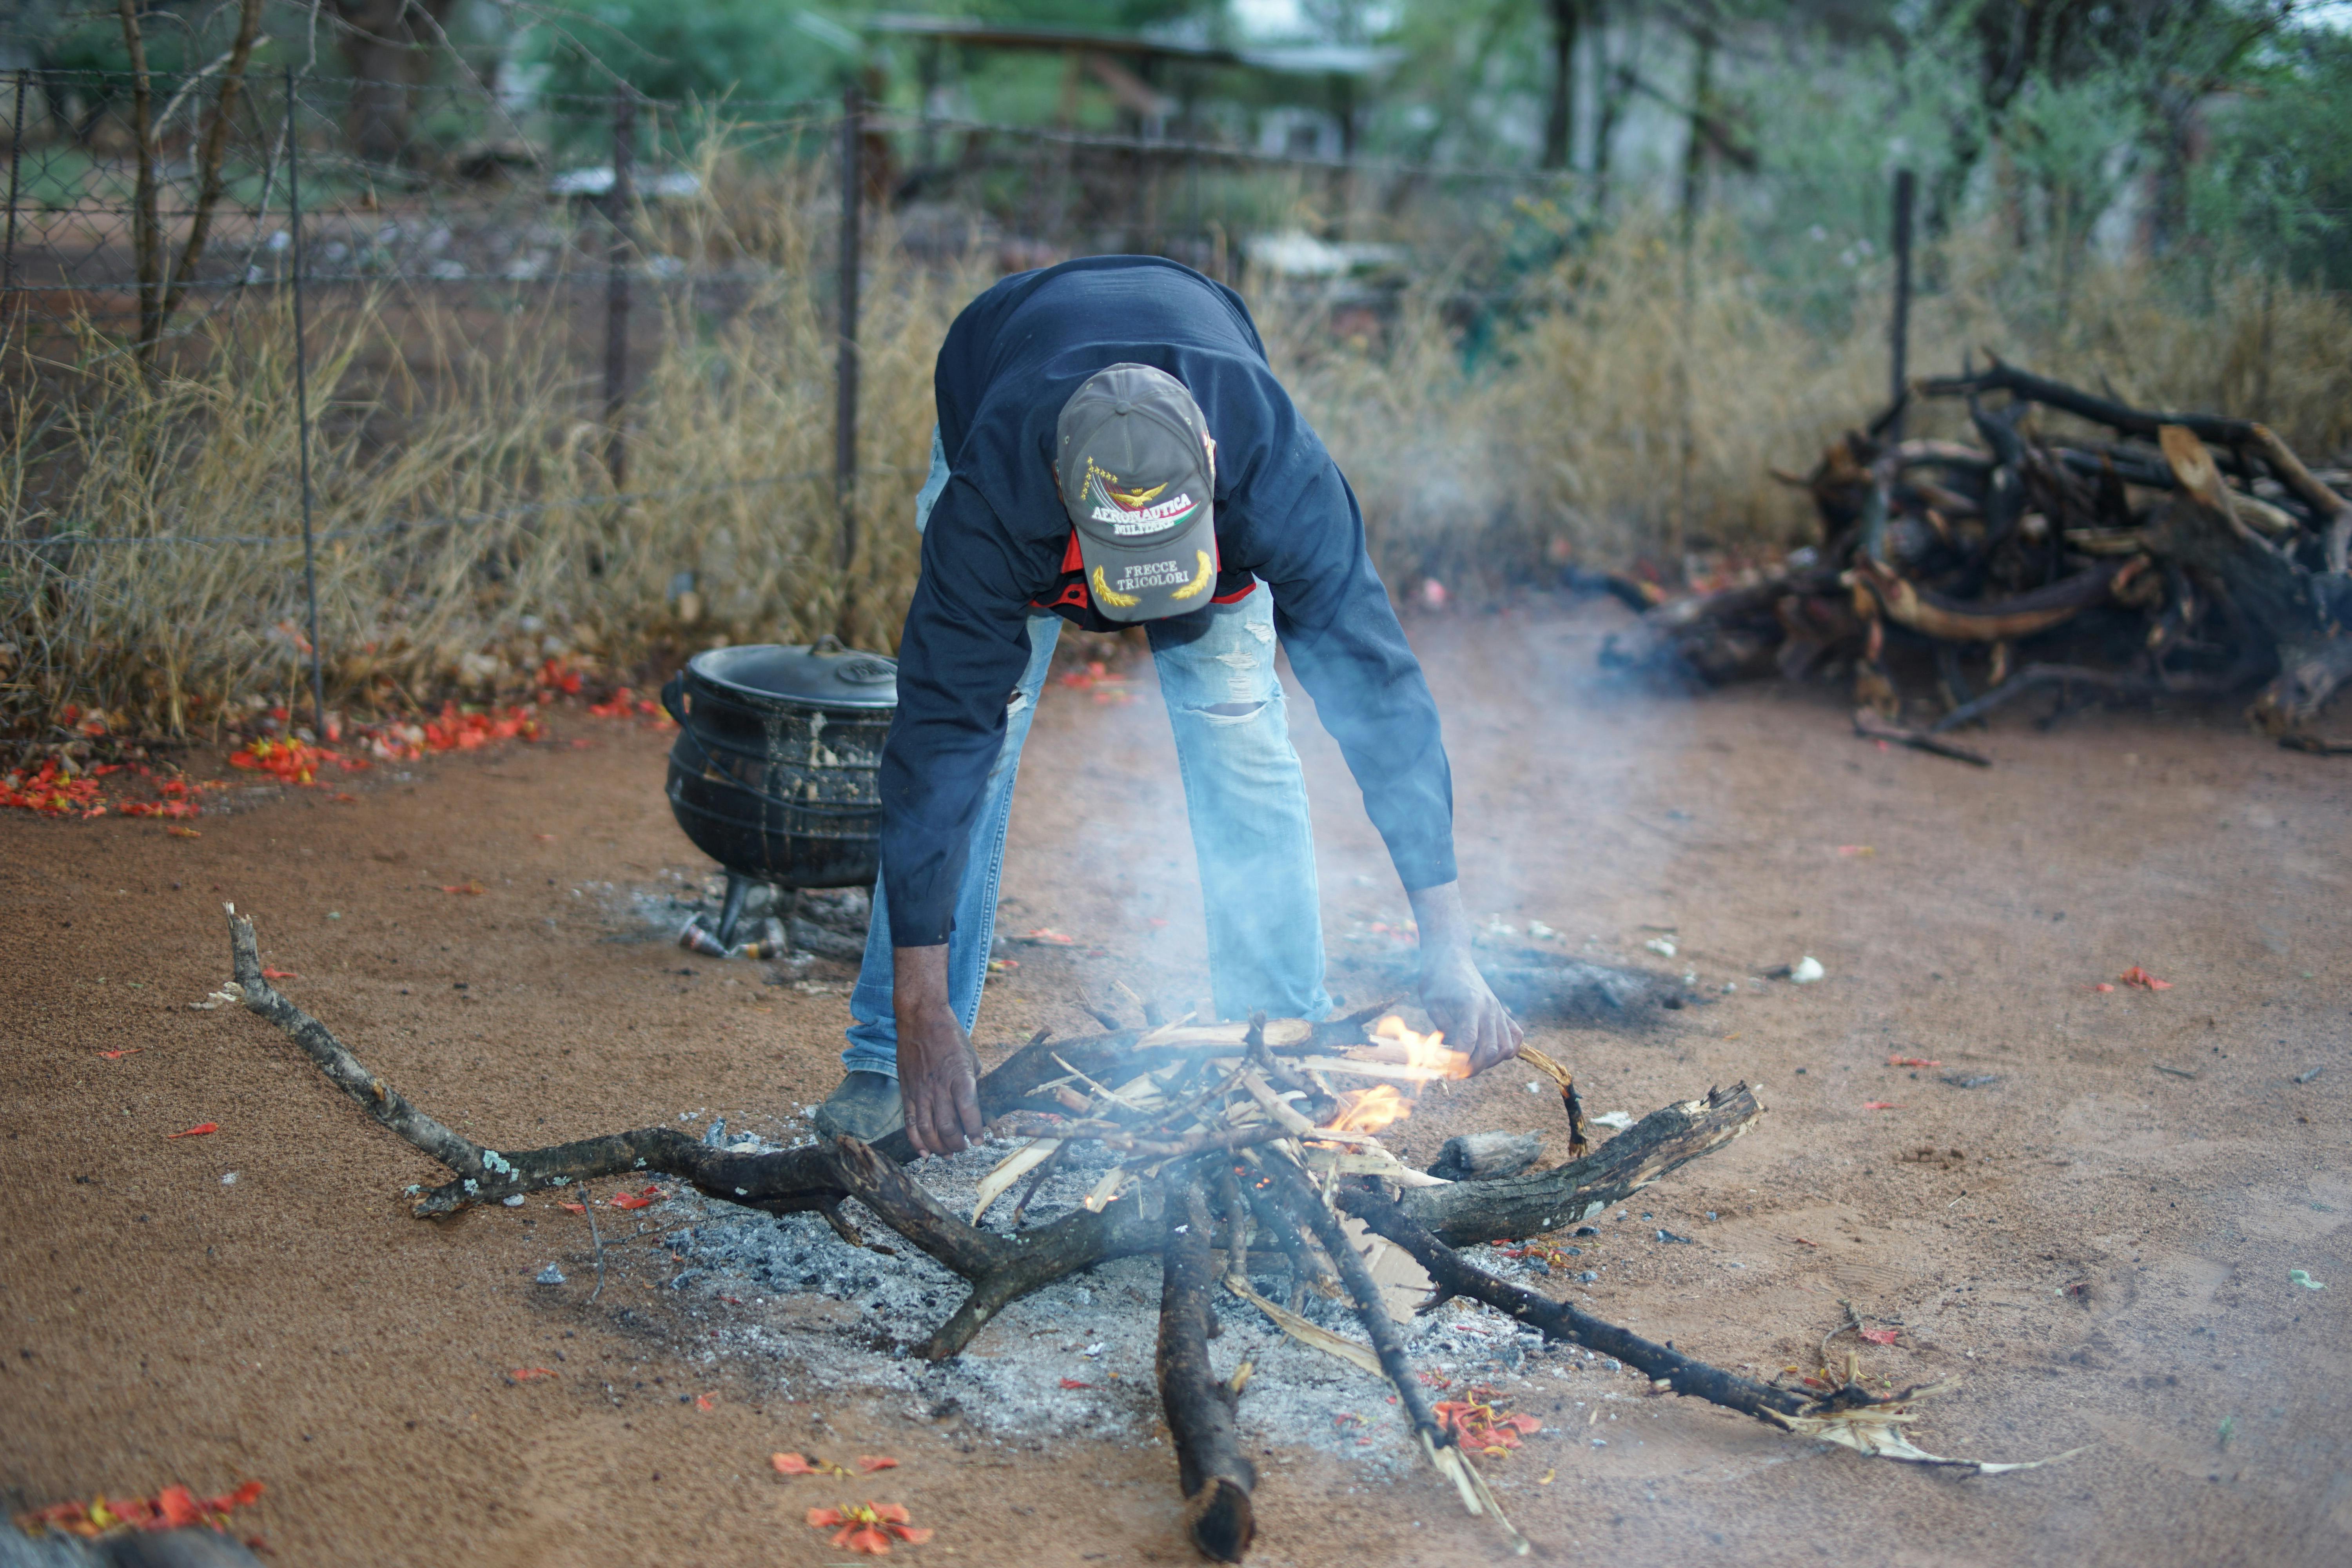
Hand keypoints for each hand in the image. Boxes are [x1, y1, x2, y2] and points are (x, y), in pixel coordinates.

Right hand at [893, 946, 982, 1154]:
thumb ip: (972, 1083)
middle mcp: (939, 1086)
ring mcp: (920, 1090)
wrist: (920, 1018)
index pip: (968, 1112)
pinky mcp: (906, 1091)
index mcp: (960, 1076)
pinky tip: (925, 1153)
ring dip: (939, 1148)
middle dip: (958, 1145)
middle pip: (948, 1128)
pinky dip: (917, 1141)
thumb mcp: (971, 1057)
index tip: (980, 1141)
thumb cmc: (950, 1035)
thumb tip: (973, 1107)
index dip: (975, 1131)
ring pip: (927, 1130)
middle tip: (964, 1148)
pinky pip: (910, 1123)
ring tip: (948, 1154)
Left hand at [1406, 881, 1523, 1073]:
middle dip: (1473, 1068)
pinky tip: (1491, 1053)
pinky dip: (1507, 1051)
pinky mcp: (1502, 1011)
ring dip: (1489, 1063)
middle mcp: (1489, 1009)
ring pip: (1505, 1048)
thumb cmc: (1436, 977)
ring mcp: (1498, 1010)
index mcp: (1469, 1004)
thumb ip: (1443, 1026)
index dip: (1459, 1062)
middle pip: (1490, 1050)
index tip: (1449, 1075)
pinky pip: (1515, 1037)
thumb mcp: (1431, 1001)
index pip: (1469, 1041)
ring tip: (1470, 1064)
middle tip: (1456, 1074)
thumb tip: (1452, 1051)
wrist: (1450, 955)